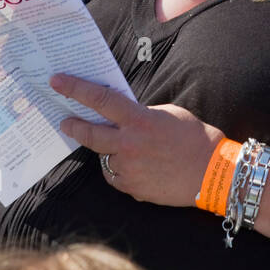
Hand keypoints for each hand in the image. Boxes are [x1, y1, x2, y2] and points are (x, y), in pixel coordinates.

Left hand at [50, 72, 223, 206]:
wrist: (212, 173)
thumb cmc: (194, 138)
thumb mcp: (167, 114)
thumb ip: (141, 114)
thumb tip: (122, 115)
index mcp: (139, 120)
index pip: (99, 99)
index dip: (75, 88)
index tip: (57, 81)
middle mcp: (129, 144)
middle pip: (89, 133)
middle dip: (73, 125)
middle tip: (65, 121)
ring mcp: (128, 168)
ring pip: (104, 156)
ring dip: (109, 151)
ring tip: (130, 150)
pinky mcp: (132, 188)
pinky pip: (116, 176)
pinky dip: (121, 170)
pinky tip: (139, 168)